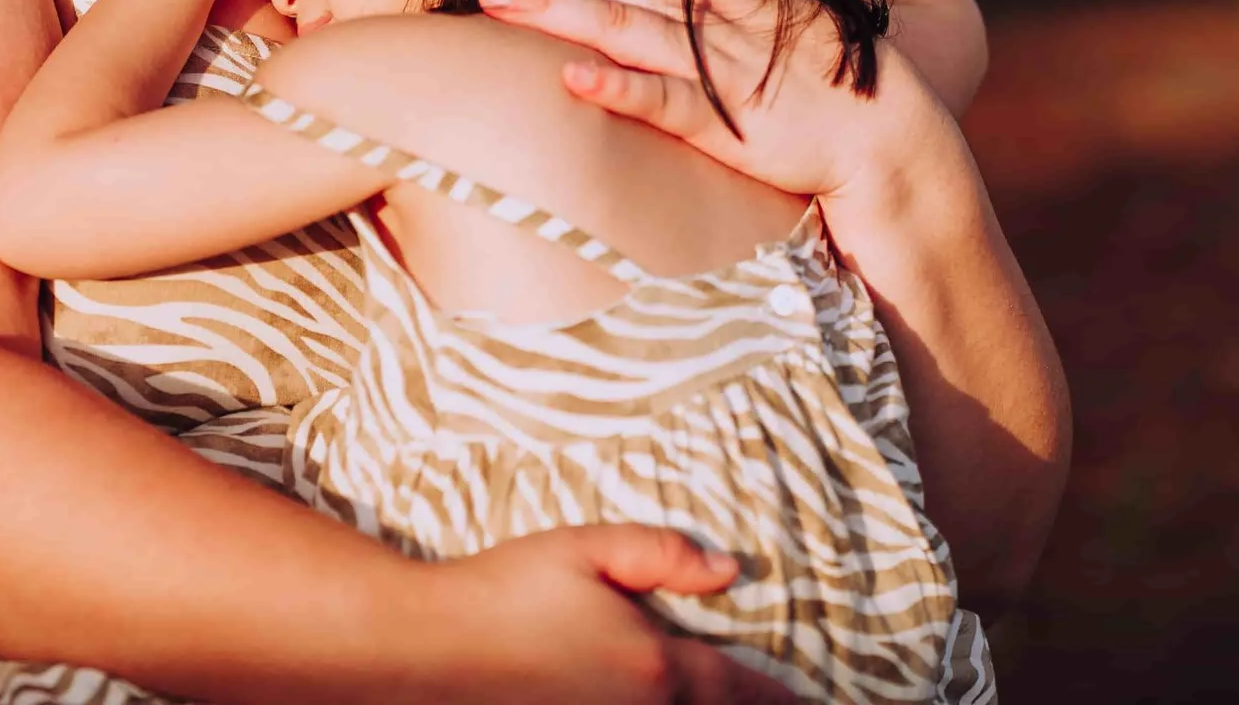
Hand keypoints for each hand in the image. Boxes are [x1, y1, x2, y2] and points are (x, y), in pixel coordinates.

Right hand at [406, 526, 791, 704]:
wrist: (428, 648)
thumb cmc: (505, 590)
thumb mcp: (584, 548)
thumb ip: (660, 552)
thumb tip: (730, 568)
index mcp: (657, 665)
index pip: (743, 690)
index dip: (782, 699)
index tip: (809, 701)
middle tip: (770, 700)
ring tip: (723, 699)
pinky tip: (653, 700)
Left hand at [466, 0, 953, 204]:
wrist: (894, 146)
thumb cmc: (826, 96)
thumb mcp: (766, 34)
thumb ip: (712, 15)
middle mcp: (715, 21)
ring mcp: (721, 68)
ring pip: (623, 28)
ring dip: (556, 8)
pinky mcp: (733, 124)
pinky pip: (669, 104)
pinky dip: (619, 89)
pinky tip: (570, 79)